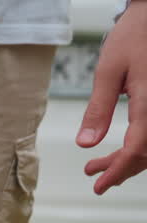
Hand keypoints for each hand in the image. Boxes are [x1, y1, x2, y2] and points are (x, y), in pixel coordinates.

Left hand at [77, 0, 146, 193]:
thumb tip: (85, 143)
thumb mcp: (108, 72)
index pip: (138, 148)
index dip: (119, 170)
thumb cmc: (133, 37)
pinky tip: (118, 150)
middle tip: (93, 177)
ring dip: (128, 159)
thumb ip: (98, 108)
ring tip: (97, 166)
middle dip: (120, 168)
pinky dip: (138, 145)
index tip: (100, 184)